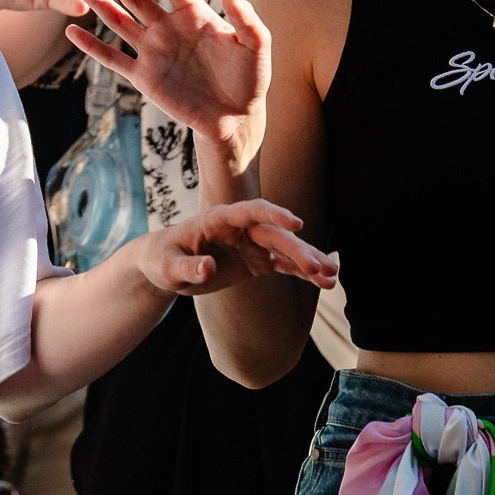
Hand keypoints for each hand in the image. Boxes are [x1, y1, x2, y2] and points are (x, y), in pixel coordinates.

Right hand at [66, 0, 269, 155]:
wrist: (235, 118)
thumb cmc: (249, 79)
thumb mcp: (256, 46)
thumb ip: (247, 20)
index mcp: (195, 16)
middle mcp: (169, 29)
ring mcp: (153, 51)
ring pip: (119, 22)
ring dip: (98, 3)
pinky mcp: (143, 76)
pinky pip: (112, 58)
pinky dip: (91, 46)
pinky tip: (72, 31)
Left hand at [136, 198, 335, 295]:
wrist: (165, 266)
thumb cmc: (162, 260)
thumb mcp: (167, 267)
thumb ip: (187, 267)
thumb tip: (207, 268)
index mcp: (218, 220)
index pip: (251, 211)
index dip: (274, 214)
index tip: (296, 223)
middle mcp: (240, 228)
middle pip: (275, 234)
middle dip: (299, 250)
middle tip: (321, 268)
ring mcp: (251, 243)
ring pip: (285, 249)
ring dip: (309, 261)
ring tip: (333, 277)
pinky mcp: (256, 260)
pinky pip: (284, 265)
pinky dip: (303, 273)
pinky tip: (324, 282)